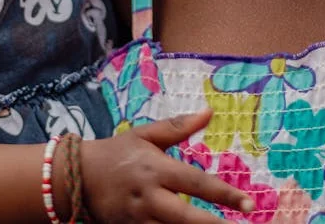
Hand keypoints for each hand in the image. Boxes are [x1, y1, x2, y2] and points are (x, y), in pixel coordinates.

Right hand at [81, 110, 254, 222]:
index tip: (248, 203)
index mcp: (156, 168)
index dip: (224, 194)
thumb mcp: (146, 134)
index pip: (196, 182)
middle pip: (185, 217)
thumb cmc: (117, 152)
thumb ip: (178, 126)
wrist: (76, 176)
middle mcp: (149, 196)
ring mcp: (138, 217)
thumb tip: (210, 112)